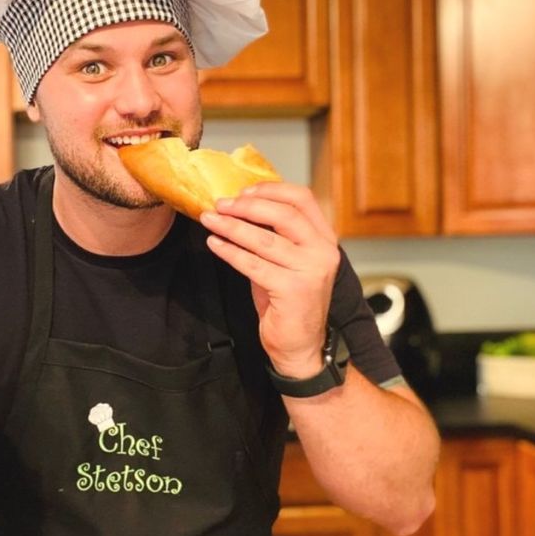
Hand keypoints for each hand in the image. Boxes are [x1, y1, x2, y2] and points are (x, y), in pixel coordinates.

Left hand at [199, 182, 339, 377]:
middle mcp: (323, 252)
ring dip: (231, 227)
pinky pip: (253, 264)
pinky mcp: (293, 290)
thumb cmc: (289, 301)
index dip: (270, 190)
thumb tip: (239, 208)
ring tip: (210, 220)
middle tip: (220, 204)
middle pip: (284, 214)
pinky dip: (230, 251)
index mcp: (324, 238)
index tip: (242, 191)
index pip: (302, 198)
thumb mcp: (287, 260)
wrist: (299, 345)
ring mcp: (311, 271)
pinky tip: (215, 244)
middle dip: (247, 206)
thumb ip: (274, 234)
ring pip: (264, 239)